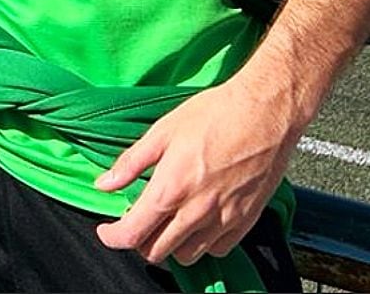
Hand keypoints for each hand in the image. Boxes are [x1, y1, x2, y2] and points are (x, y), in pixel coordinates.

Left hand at [92, 76, 306, 267]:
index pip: (132, 234)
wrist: (264, 112)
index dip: (113, 237)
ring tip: (168, 220)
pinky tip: (198, 220)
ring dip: (171, 244)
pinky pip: (217, 249)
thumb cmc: (214, 114)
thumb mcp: (162, 131)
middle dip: (140, 241)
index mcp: (170, 189)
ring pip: (186, 256)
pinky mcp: (245, 221)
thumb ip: (131, 163)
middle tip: (138, 220)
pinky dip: (202, 243)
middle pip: (156, 251)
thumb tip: (104, 184)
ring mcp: (222, 220)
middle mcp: (195, 212)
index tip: (107, 231)